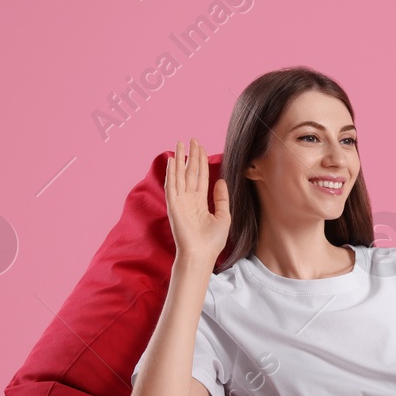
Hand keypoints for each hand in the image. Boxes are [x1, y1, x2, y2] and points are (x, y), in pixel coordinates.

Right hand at [166, 137, 229, 268]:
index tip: (201, 148)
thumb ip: (221, 198)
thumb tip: (221, 180)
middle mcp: (189, 199)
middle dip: (192, 156)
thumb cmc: (212, 241)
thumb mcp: (223, 216)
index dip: (201, 162)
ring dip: (180, 159)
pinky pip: (172, 185)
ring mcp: (180, 202)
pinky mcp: (174, 205)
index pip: (201, 177)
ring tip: (180, 143)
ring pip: (180, 175)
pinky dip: (171, 173)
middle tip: (193, 139)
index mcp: (200, 202)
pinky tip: (172, 161)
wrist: (201, 255)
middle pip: (190, 172)